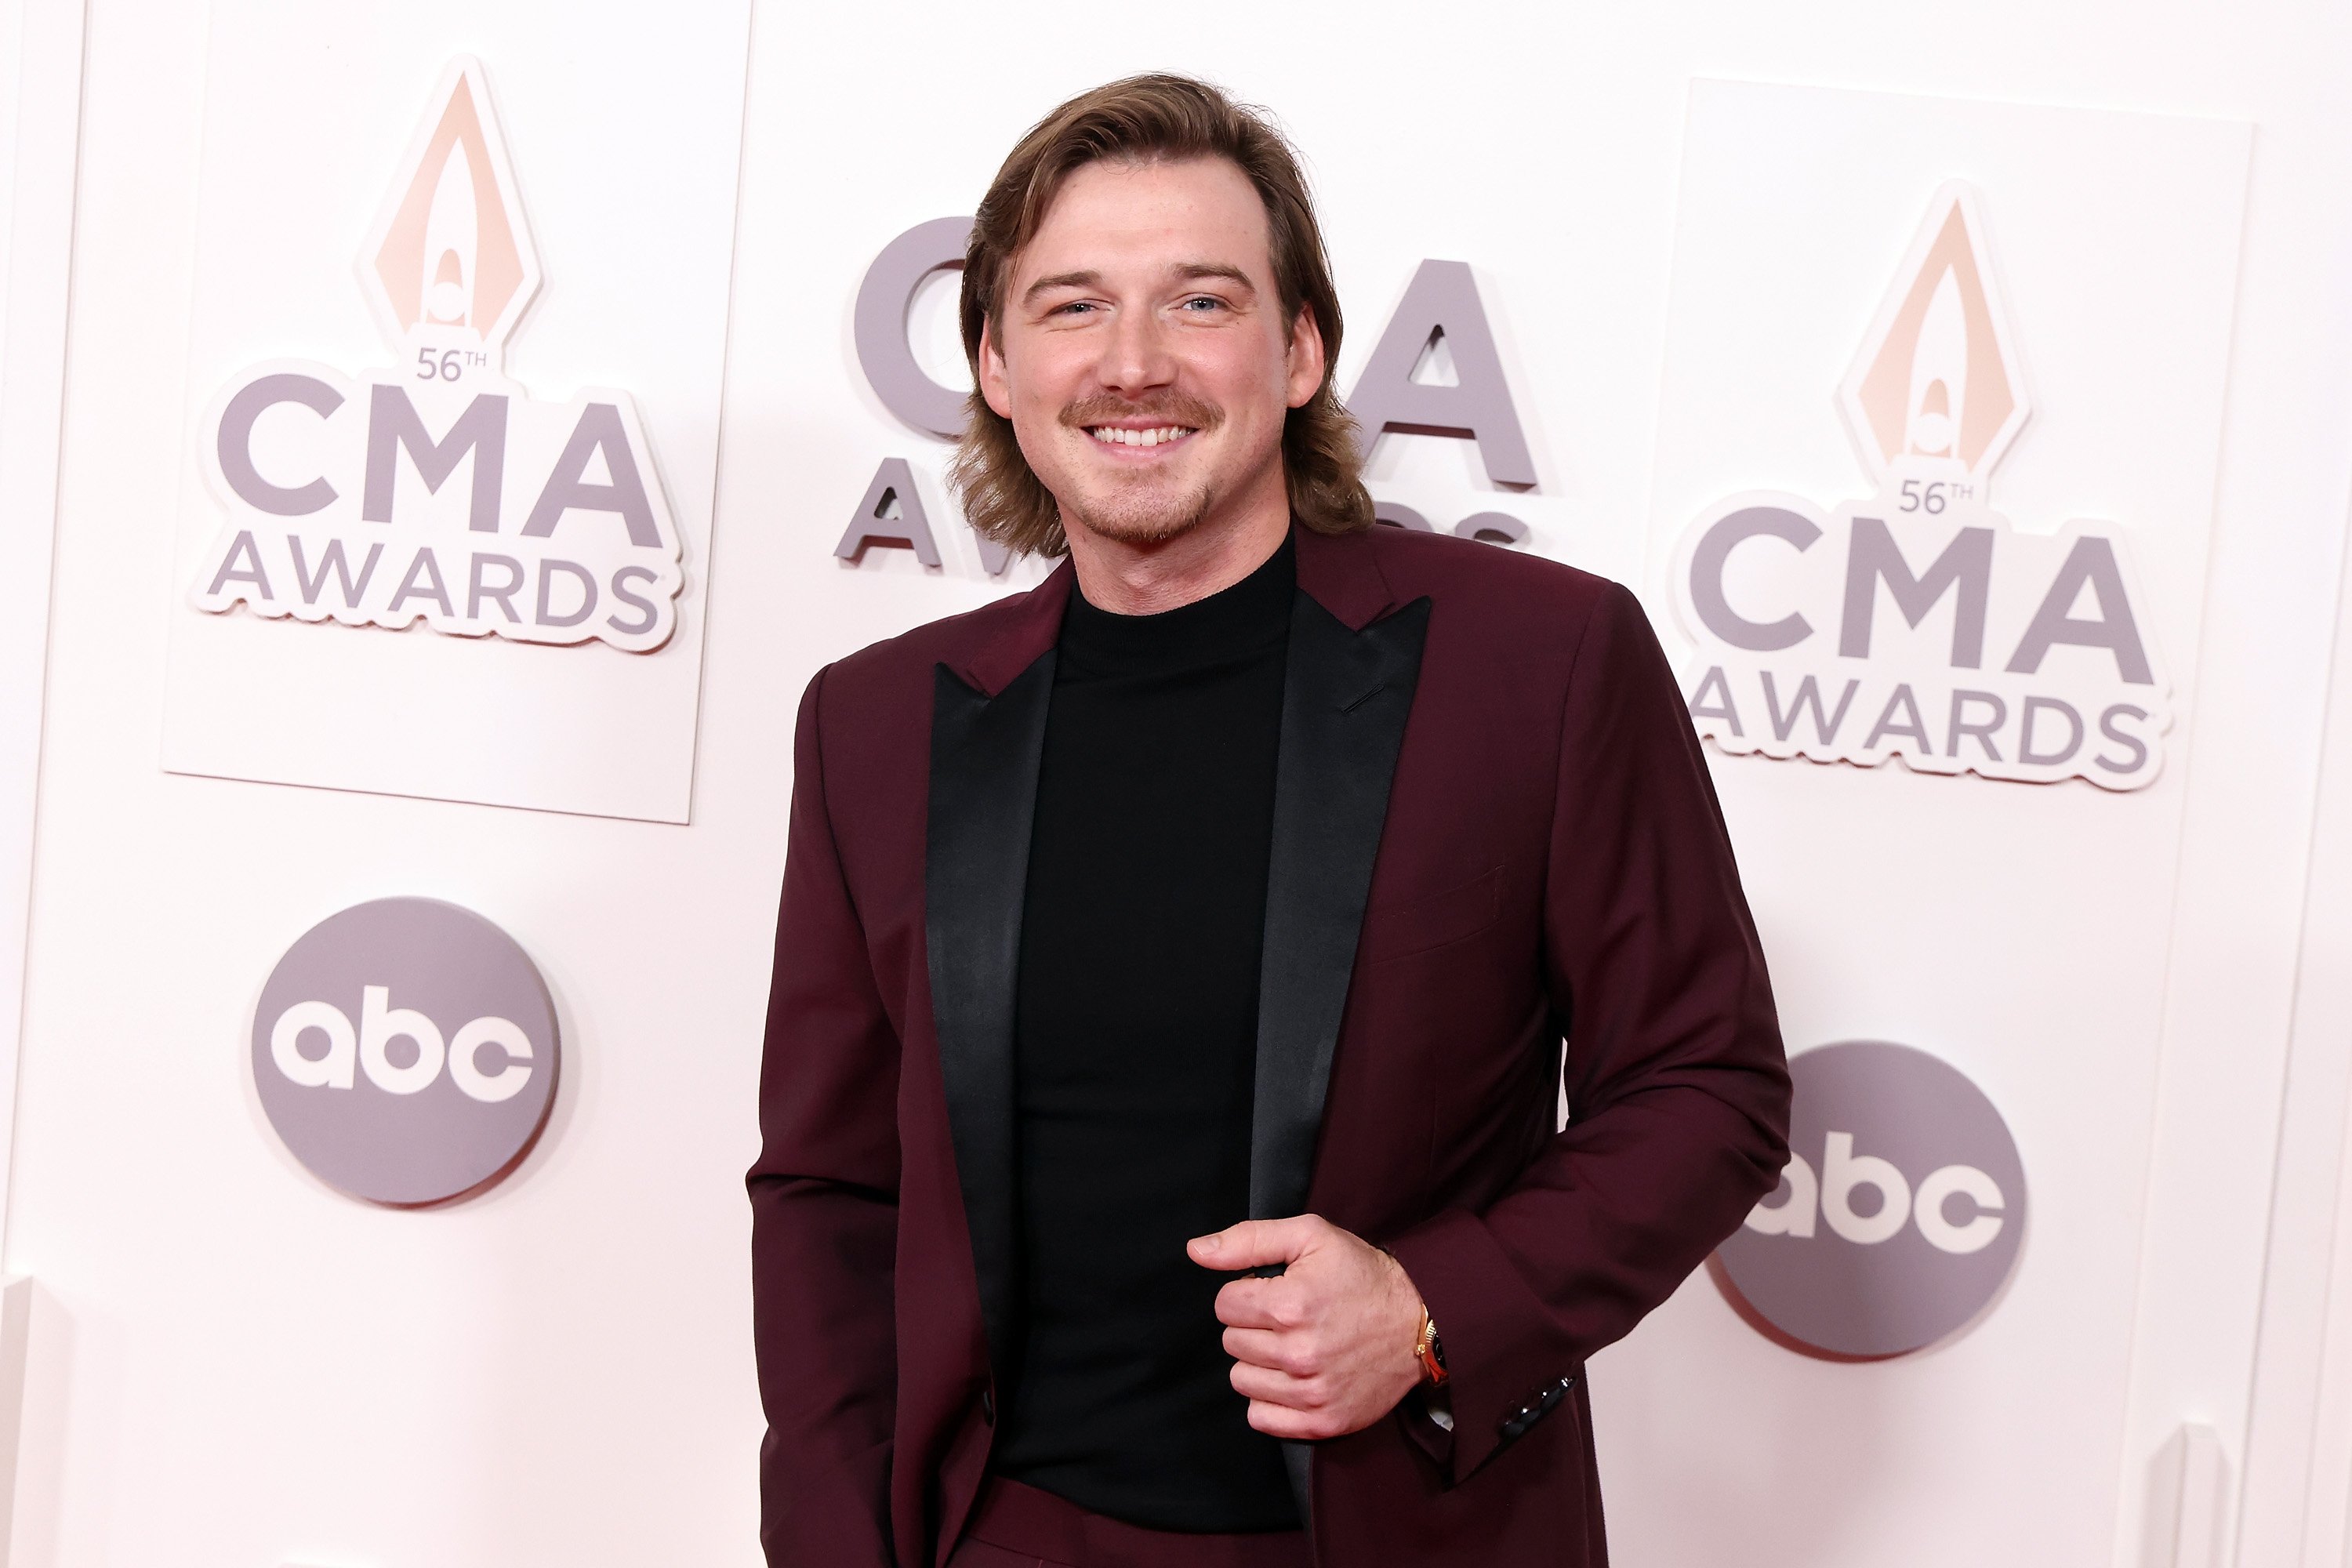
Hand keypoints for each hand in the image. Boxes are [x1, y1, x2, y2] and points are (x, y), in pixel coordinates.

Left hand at [1186, 1214, 1427, 1439]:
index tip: (1274, 1291)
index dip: (1247, 1292)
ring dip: (1258, 1362)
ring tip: (1292, 1346)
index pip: (1224, 1305)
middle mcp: (1298, 1354)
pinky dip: (1269, 1400)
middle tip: (1288, 1318)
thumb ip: (1248, 1240)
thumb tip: (1196, 1251)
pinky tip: (1292, 1378)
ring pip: (1241, 1380)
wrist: (1421, 1321)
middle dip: (1252, 1326)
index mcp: (1290, 1305)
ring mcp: (1311, 1393)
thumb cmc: (1363, 1275)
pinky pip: (1261, 1419)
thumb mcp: (1311, 1236)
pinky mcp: (1323, 1422)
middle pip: (1231, 1343)